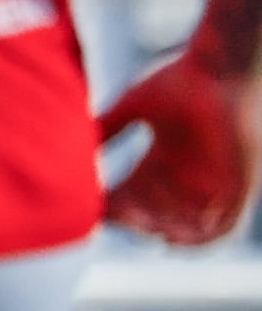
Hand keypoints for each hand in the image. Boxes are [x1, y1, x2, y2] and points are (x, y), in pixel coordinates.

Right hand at [100, 48, 261, 243]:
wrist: (223, 69)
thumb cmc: (182, 80)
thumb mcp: (133, 105)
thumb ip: (106, 126)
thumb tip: (72, 142)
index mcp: (164, 158)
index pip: (134, 195)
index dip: (114, 207)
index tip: (93, 206)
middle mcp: (188, 175)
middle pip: (156, 214)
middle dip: (135, 222)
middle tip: (119, 218)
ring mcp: (215, 183)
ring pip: (188, 227)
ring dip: (165, 235)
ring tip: (145, 230)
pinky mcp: (239, 185)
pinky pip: (225, 227)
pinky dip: (201, 241)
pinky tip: (174, 238)